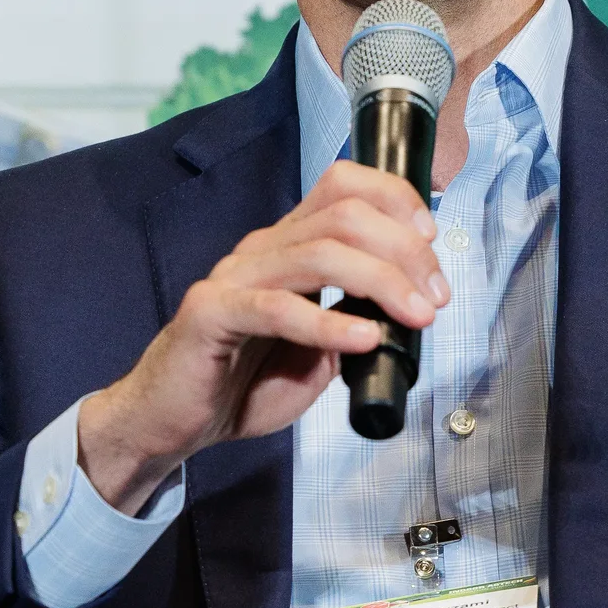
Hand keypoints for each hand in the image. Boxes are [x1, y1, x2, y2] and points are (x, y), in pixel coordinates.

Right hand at [77, 161, 449, 511]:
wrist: (172, 421)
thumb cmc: (241, 384)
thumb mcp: (316, 350)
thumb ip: (352, 320)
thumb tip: (401, 311)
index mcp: (288, 247)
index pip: (342, 186)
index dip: (395, 200)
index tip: (431, 243)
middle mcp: (262, 250)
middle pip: (344, 215)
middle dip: (404, 250)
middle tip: (435, 295)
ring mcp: (234, 277)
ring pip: (319, 252)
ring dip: (382, 281)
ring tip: (416, 316)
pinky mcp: (212, 313)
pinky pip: (277, 308)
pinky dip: (328, 324)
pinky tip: (363, 340)